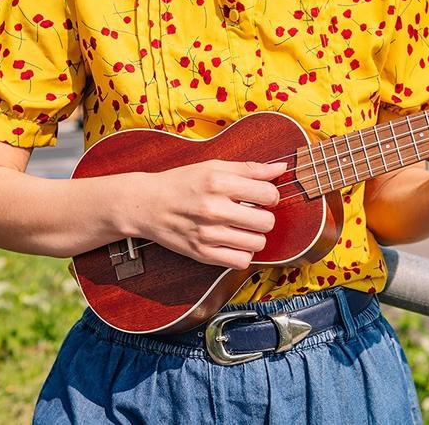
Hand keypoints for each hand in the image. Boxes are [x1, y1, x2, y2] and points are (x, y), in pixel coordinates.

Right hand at [129, 159, 285, 268]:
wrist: (146, 205)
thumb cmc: (181, 183)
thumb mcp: (213, 167)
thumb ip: (249, 168)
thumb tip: (281, 168)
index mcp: (219, 183)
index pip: (268, 194)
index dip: (270, 195)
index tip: (260, 197)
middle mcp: (214, 209)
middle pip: (267, 222)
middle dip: (264, 217)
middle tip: (252, 214)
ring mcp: (208, 234)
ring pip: (257, 243)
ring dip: (255, 236)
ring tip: (242, 228)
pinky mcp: (202, 254)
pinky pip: (241, 261)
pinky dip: (242, 254)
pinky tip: (234, 243)